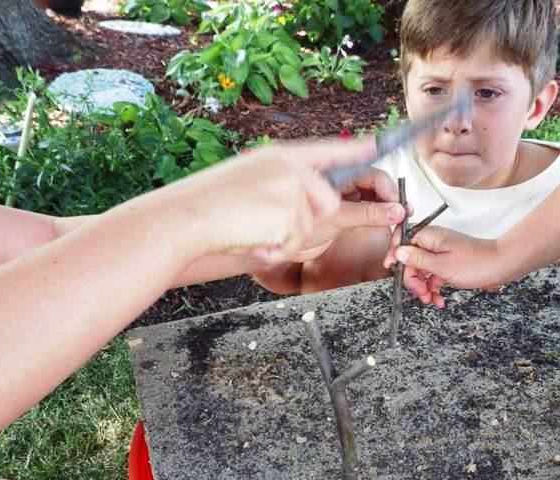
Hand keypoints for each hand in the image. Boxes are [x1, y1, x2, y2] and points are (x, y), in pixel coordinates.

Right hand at [124, 137, 386, 262]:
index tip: (375, 147)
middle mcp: (291, 168)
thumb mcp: (249, 182)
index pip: (328, 150)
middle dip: (315, 224)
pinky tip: (252, 239)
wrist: (184, 220)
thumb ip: (283, 187)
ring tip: (254, 231)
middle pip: (330, 205)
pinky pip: (296, 245)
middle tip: (281, 225)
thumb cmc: (208, 208)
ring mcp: (292, 191)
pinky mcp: (290, 215)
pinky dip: (276, 251)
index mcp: (279, 156)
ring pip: (312, 231)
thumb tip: (315, 205)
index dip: (354, 150)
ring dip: (288, 241)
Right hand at [383, 225, 508, 306]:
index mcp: (430, 236)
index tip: (392, 269)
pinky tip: (439, 300)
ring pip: (422, 271)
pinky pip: (434, 276)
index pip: (402, 240)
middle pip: (411, 260)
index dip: (395, 255)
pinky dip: (434, 288)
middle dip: (413, 279)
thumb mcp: (442, 265)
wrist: (501, 267)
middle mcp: (434, 243)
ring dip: (423, 287)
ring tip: (430, 299)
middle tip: (420, 292)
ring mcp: (441, 254)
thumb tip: (398, 253)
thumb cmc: (476, 263)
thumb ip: (417, 260)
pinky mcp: (449, 264)